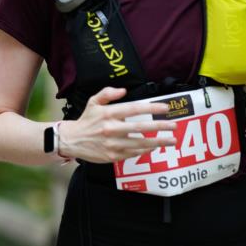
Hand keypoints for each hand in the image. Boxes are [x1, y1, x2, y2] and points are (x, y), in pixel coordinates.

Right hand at [59, 86, 177, 162]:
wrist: (72, 140)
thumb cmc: (87, 120)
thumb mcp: (93, 101)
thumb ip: (108, 93)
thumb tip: (123, 90)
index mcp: (109, 113)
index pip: (134, 108)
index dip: (151, 108)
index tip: (165, 108)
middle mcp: (111, 128)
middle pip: (140, 127)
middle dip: (159, 127)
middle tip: (173, 126)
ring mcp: (113, 144)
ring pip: (140, 143)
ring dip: (157, 142)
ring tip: (171, 140)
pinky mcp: (112, 155)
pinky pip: (133, 153)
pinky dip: (145, 150)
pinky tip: (154, 147)